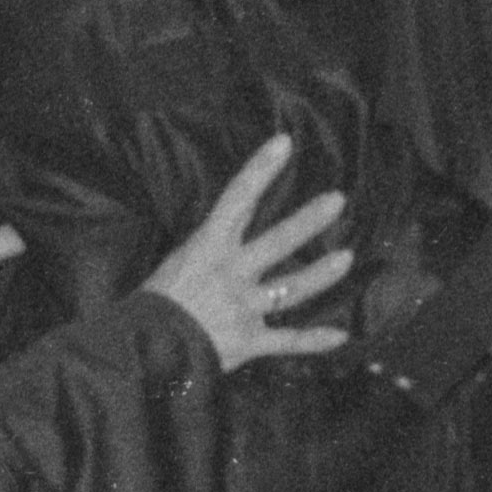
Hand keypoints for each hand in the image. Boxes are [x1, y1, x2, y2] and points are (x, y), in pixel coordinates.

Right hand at [144, 133, 353, 370]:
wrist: (145, 349)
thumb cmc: (155, 302)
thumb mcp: (178, 261)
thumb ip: (209, 248)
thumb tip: (229, 232)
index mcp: (208, 247)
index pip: (237, 199)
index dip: (260, 169)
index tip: (284, 143)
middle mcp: (232, 273)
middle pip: (276, 242)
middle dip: (308, 221)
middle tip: (337, 200)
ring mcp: (244, 307)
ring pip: (292, 289)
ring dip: (321, 274)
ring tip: (347, 258)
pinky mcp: (250, 340)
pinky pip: (288, 340)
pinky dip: (314, 341)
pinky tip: (341, 336)